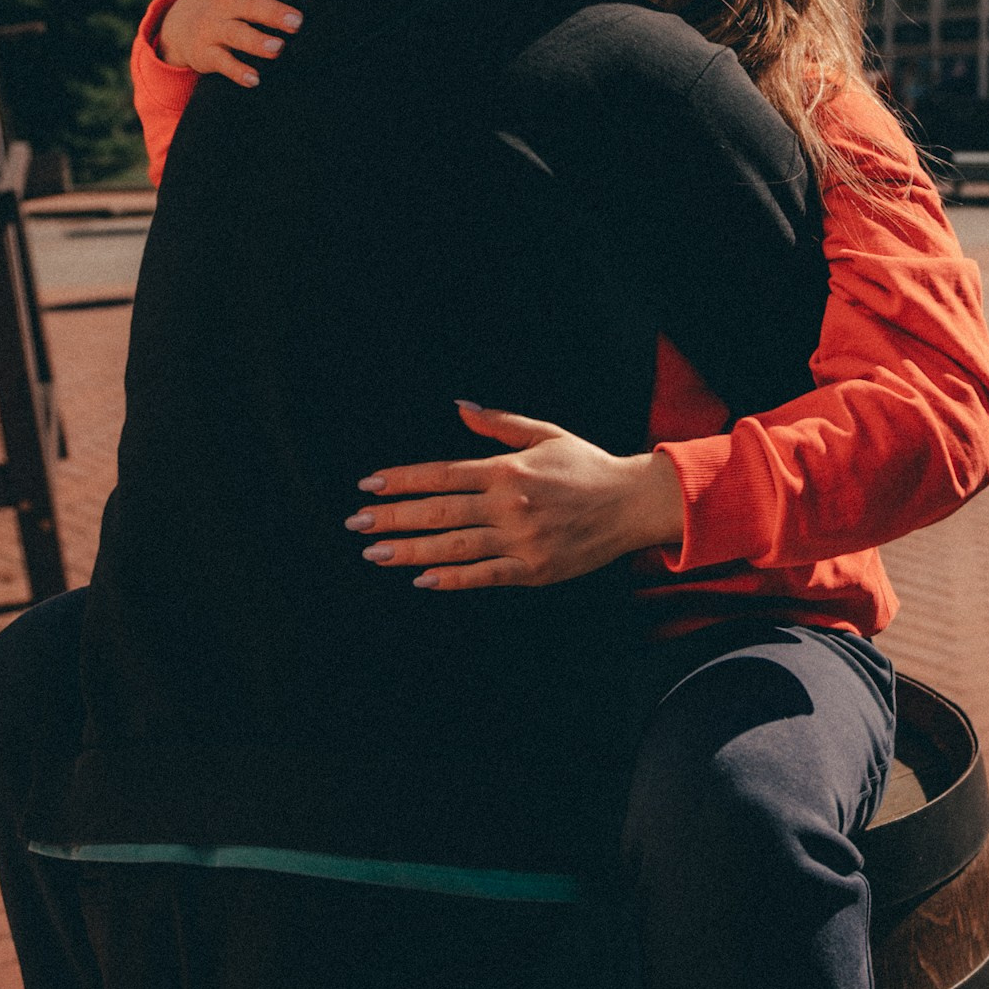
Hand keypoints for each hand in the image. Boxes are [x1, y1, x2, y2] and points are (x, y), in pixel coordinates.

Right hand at [157, 0, 312, 85]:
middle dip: (274, 13)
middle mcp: (227, 3)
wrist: (180, 21)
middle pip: (251, 5)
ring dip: (257, 42)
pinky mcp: (206, 52)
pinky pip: (222, 62)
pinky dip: (237, 71)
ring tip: (278, 49)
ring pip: (236, 34)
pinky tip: (255, 80)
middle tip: (297, 22)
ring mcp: (214, 28)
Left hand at [346, 405, 684, 590]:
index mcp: (508, 469)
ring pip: (453, 546)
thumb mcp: (545, 434)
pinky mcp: (533, 569)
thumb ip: (500, 424)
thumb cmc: (588, 467)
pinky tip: (421, 578)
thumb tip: (460, 409)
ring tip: (374, 552)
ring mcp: (520, 539)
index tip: (368, 484)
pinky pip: (483, 575)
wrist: (633, 503)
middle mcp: (509, 504)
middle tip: (355, 524)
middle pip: (438, 511)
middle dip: (392, 517)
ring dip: (409, 550)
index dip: (402, 479)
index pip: (442, 473)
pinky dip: (451, 579)